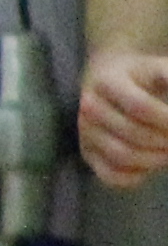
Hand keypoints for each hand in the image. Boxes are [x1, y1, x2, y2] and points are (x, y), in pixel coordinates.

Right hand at [83, 47, 167, 188]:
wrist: (110, 82)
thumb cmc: (143, 77)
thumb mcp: (158, 68)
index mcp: (107, 81)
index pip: (140, 106)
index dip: (167, 120)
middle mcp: (89, 107)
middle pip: (132, 133)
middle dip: (166, 141)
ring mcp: (85, 132)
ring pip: (122, 156)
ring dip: (155, 160)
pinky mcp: (88, 153)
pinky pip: (111, 176)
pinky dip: (137, 176)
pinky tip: (152, 164)